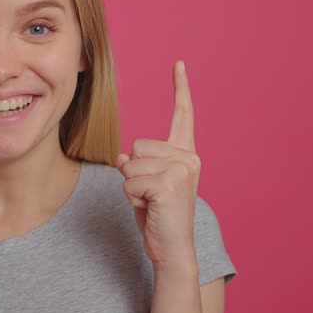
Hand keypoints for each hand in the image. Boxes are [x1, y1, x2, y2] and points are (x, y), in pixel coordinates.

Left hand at [116, 60, 200, 267]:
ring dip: (132, 187)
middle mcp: (189, 158)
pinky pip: (130, 181)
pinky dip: (132, 198)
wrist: (172, 249)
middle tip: (151, 196)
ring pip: (130, 164)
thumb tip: (123, 157)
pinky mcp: (169, 184)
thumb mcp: (146, 183)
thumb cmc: (158, 216)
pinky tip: (150, 209)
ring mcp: (181, 170)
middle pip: (137, 146)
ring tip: (151, 203)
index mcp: (186, 153)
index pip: (183, 115)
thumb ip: (139, 163)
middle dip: (134, 172)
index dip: (180, 88)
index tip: (179, 64)